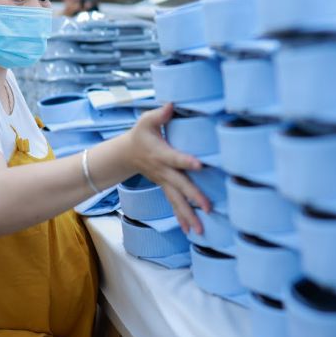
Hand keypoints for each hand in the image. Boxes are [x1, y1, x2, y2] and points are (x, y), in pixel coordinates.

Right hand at [127, 103, 210, 233]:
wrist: (127, 154)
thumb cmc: (140, 134)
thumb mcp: (146, 120)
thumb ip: (160, 114)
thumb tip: (172, 104)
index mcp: (161, 154)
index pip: (176, 158)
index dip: (186, 161)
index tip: (200, 164)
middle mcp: (164, 171)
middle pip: (180, 186)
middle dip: (194, 197)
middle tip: (208, 207)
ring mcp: (164, 182)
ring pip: (177, 201)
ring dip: (189, 216)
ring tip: (200, 231)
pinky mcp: (166, 188)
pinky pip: (174, 205)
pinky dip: (182, 218)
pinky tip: (190, 231)